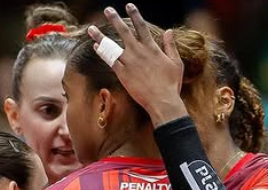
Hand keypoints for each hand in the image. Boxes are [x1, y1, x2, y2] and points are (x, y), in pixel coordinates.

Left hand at [88, 4, 188, 125]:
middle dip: (115, 19)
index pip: (142, 27)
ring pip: (112, 46)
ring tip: (91, 28)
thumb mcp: (176, 62)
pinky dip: (102, 53)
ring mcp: (129, 63)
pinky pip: (110, 61)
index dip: (135, 15)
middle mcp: (138, 52)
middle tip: (108, 9)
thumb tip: (169, 31)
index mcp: (152, 48)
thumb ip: (170, 45)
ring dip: (100, 36)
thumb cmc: (171, 84)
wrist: (162, 101)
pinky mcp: (122, 74)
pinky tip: (96, 47)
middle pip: (124, 32)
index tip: (129, 5)